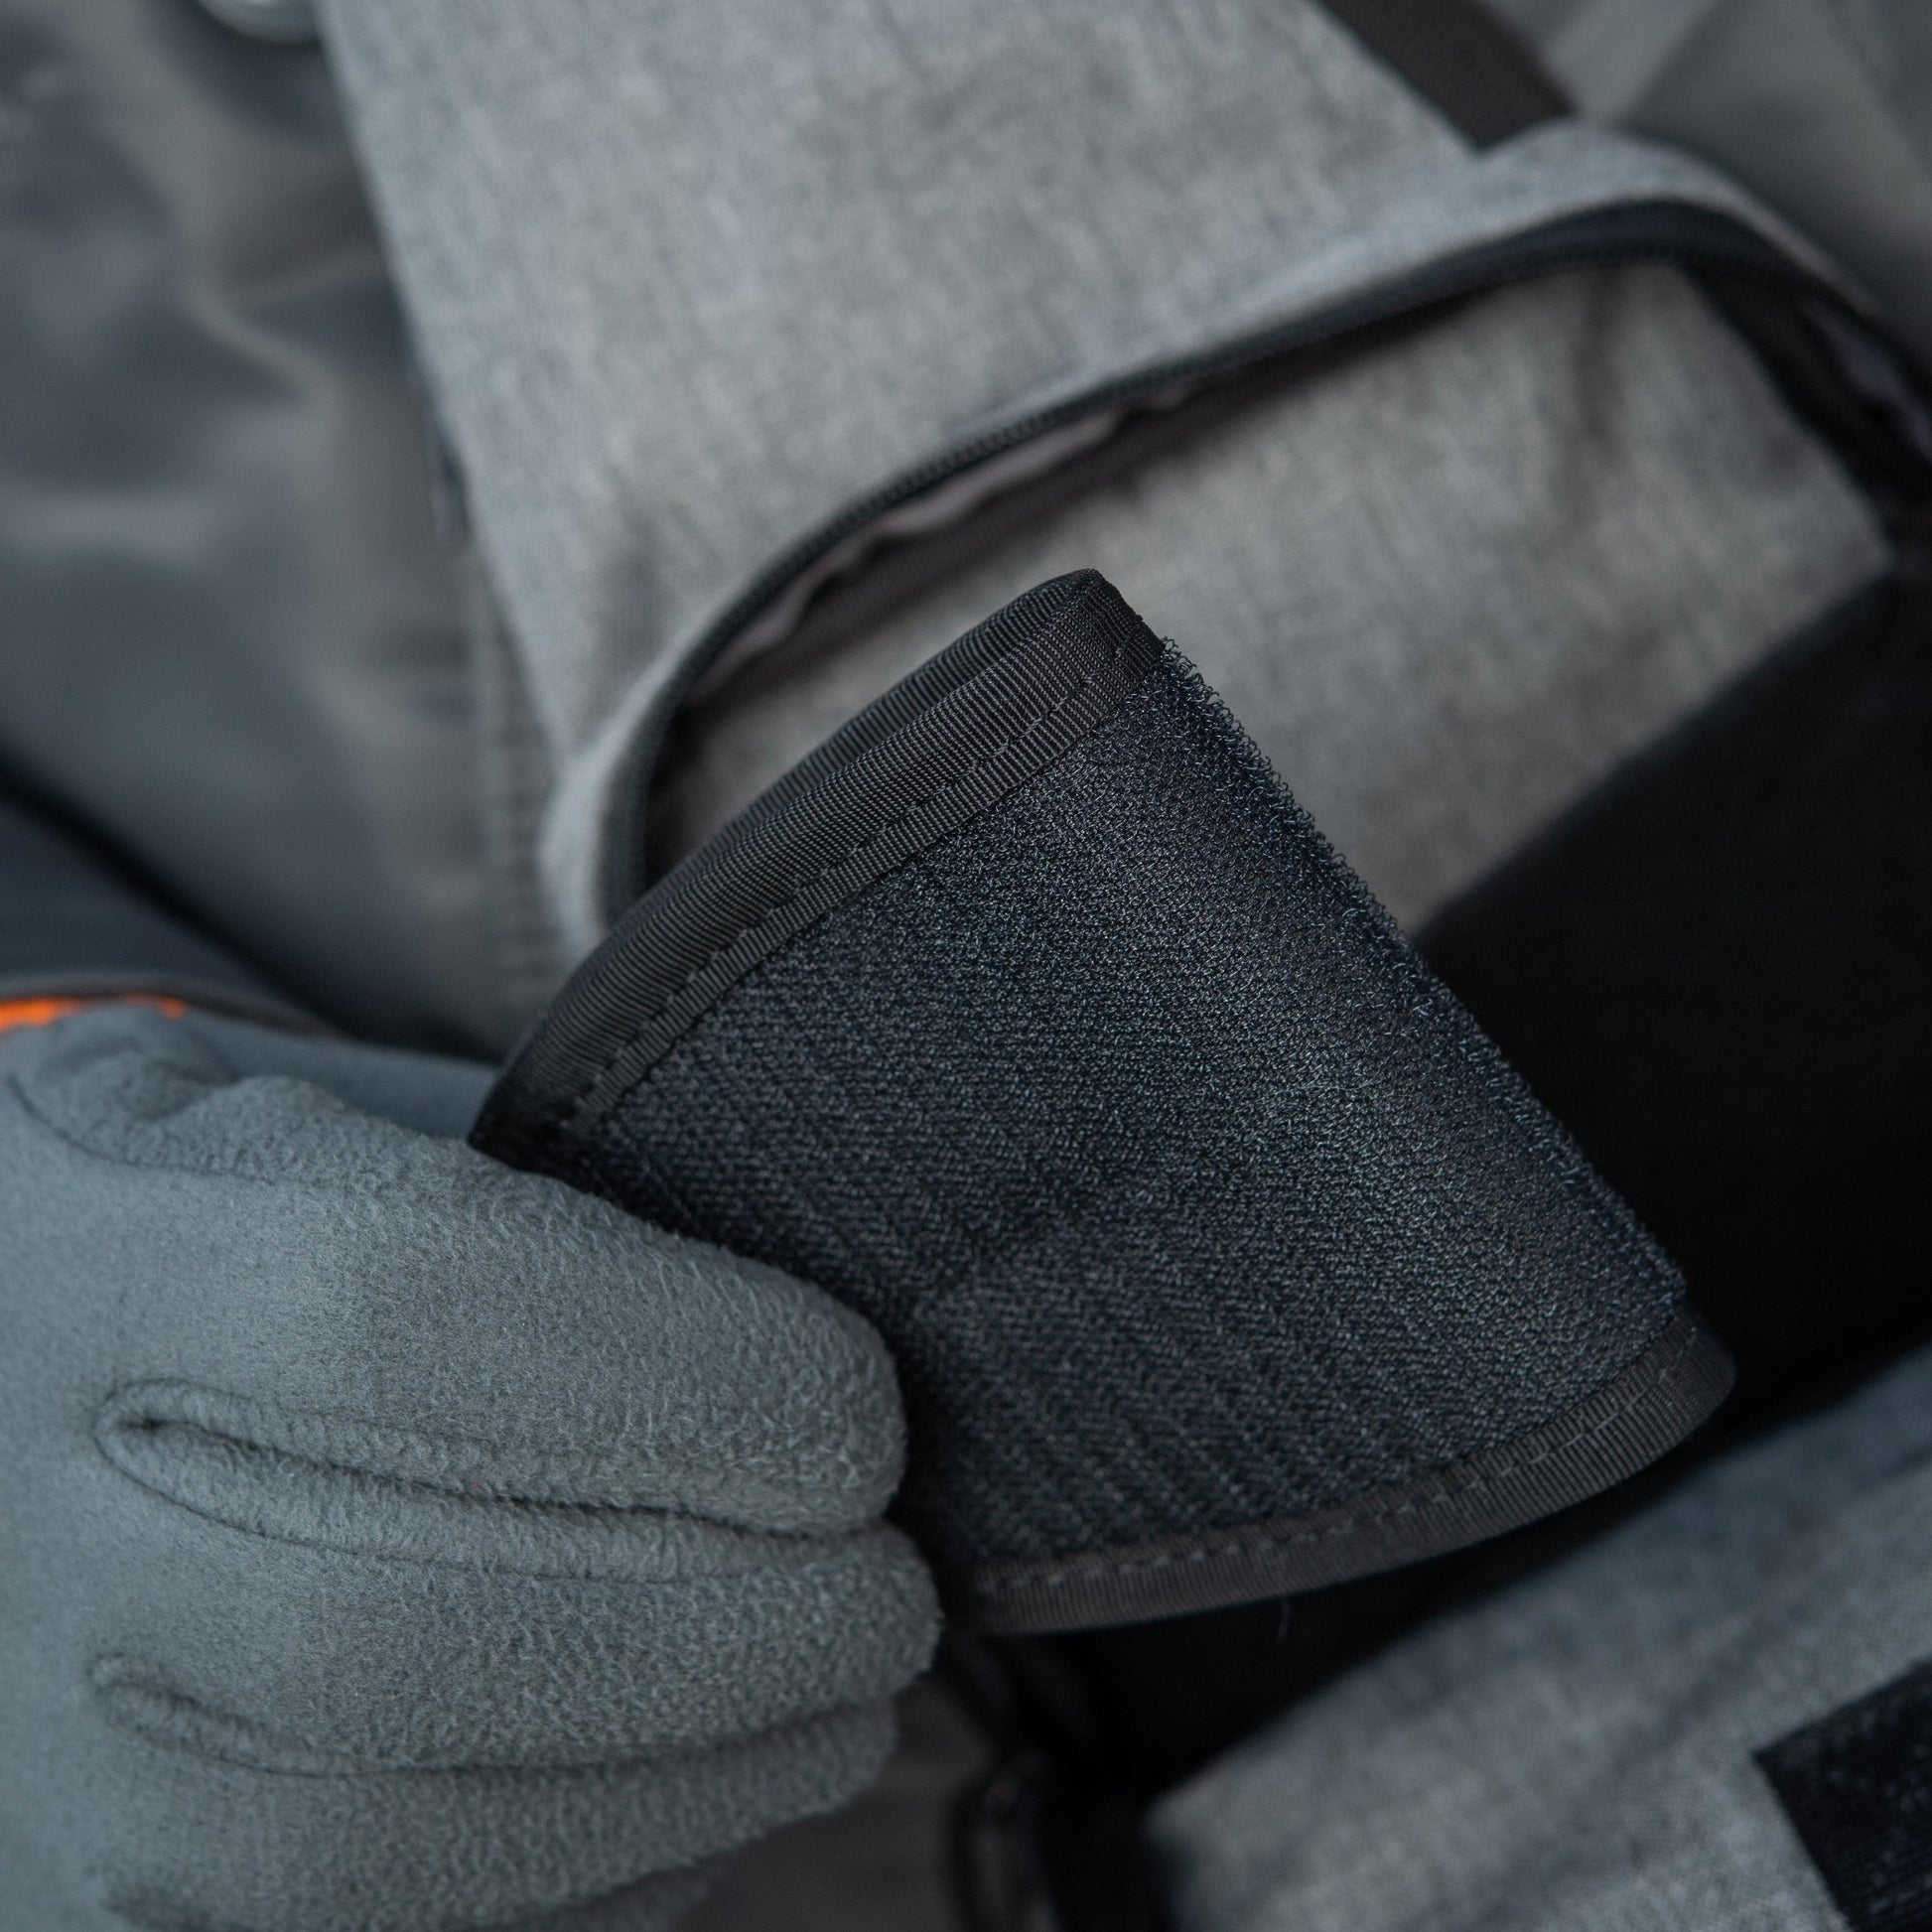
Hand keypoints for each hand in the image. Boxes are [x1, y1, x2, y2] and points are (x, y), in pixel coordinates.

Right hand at [0, 1004, 936, 1929]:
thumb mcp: (304, 1122)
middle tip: (893, 1587)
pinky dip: (583, 1886)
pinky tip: (705, 1802)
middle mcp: (9, 1523)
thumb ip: (505, 1190)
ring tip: (845, 1709)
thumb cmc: (211, 1226)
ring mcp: (21, 1752)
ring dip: (678, 1788)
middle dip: (712, 1632)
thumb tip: (798, 1335)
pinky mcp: (78, 1898)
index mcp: (86, 1258)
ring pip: (364, 1845)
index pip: (393, 1312)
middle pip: (381, 1639)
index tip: (855, 1403)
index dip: (670, 1368)